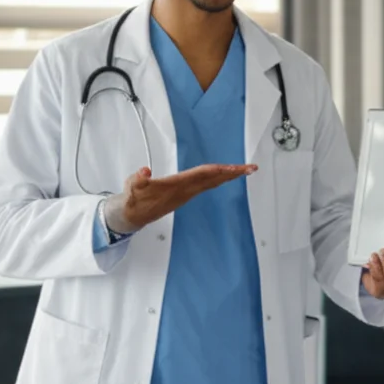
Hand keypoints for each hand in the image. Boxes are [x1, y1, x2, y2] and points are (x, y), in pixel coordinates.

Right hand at [103, 164, 256, 232]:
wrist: (132, 216)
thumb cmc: (133, 199)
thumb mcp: (132, 187)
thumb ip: (138, 179)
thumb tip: (144, 171)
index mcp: (177, 186)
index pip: (203, 175)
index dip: (220, 170)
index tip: (235, 167)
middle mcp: (186, 191)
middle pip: (214, 179)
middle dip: (233, 173)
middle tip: (251, 168)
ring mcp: (186, 194)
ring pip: (212, 182)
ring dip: (228, 175)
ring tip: (243, 169)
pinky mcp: (184, 194)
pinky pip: (206, 184)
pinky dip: (217, 178)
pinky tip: (223, 175)